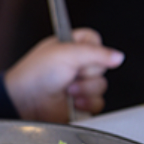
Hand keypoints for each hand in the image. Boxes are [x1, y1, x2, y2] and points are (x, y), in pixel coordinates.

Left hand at [3, 28, 124, 122]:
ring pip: (101, 85)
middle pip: (102, 65)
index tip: (81, 54)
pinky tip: (73, 102)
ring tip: (68, 90)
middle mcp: (75, 64)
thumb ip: (96, 53)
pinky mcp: (79, 103)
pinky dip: (87, 103)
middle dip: (88, 72)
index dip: (93, 48)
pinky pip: (98, 103)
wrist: (25, 102)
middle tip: (70, 74)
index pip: (94, 40)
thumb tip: (118, 57)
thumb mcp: (66, 54)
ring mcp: (78, 84)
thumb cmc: (36, 74)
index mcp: (69, 46)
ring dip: (86, 89)